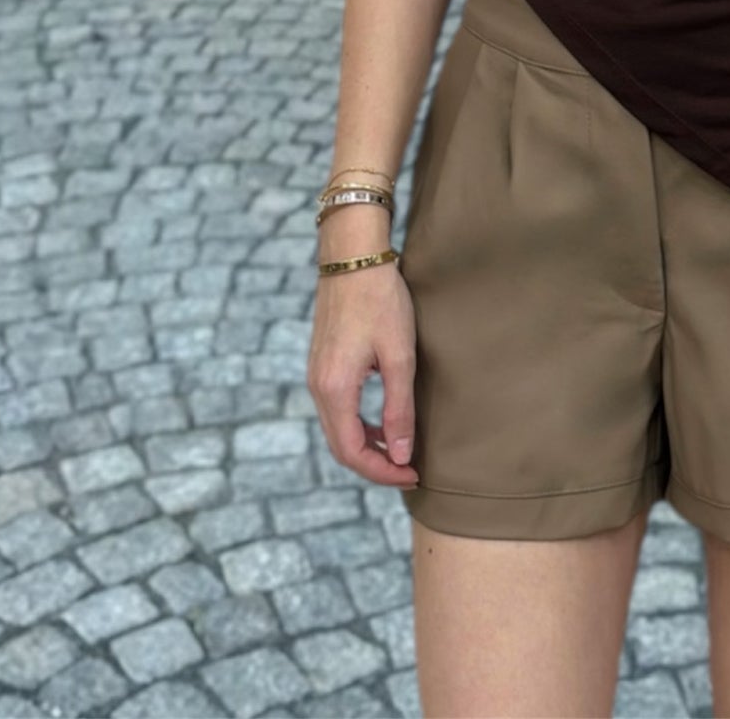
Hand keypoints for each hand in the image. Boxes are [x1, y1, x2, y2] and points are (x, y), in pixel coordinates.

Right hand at [308, 263, 419, 488]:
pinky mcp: (322, 362)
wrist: (353, 256)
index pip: (352, 453)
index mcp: (335, 390)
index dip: (382, 472)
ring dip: (367, 444)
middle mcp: (318, 386)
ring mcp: (316, 374)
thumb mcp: (399, 355)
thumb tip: (400, 455)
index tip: (412, 474)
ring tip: (400, 449)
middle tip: (408, 469)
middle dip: (375, 464)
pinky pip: (336, 408)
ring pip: (337, 428)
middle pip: (341, 446)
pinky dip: (358, 423)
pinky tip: (383, 419)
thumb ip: (398, 408)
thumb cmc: (381, 300)